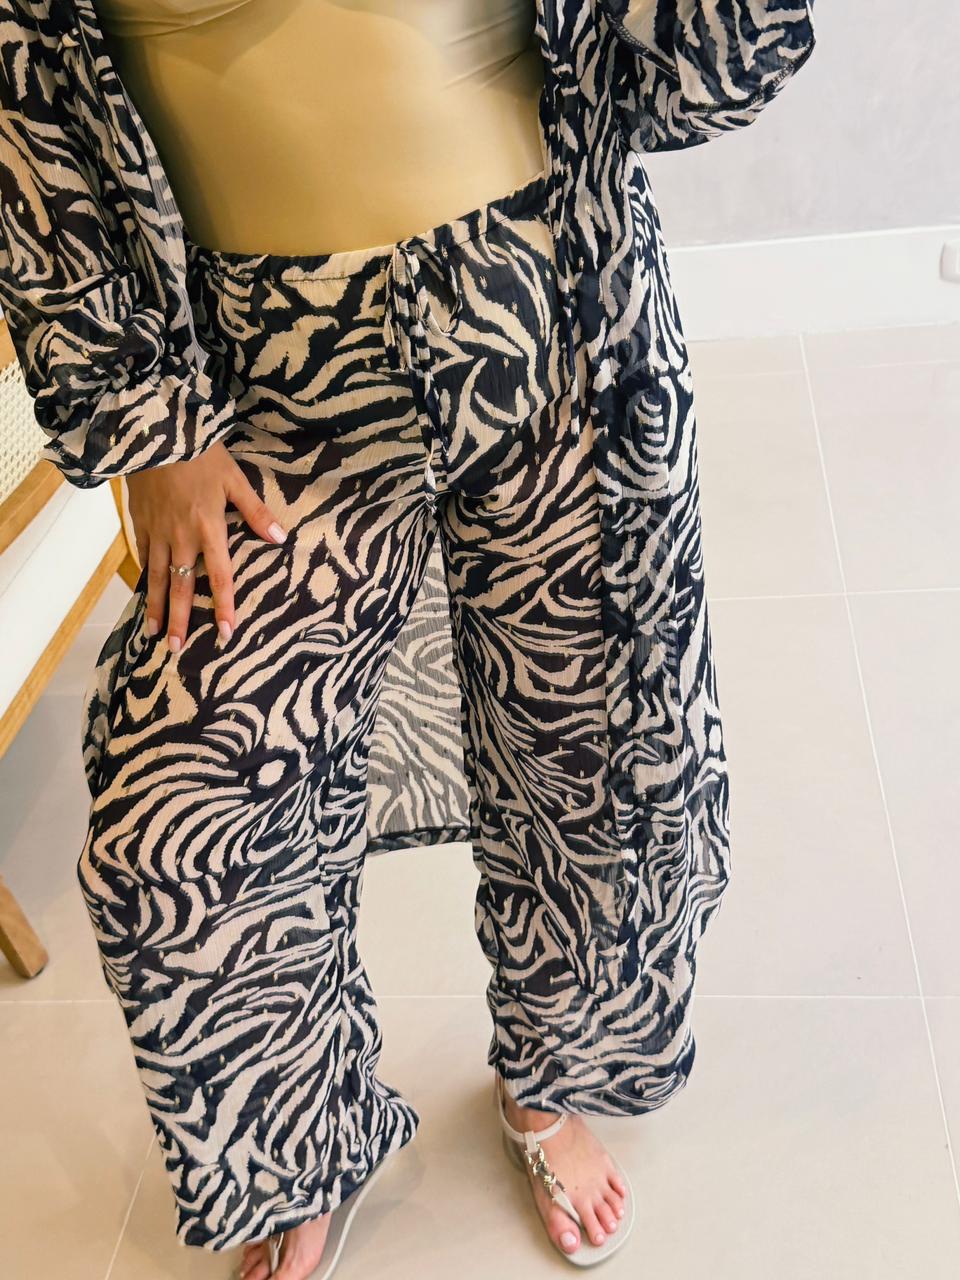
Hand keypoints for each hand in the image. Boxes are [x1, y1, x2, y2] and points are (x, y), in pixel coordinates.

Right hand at [126, 442, 286, 651]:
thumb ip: (256, 513)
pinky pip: (142, 556)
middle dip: (180, 619)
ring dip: (155, 607)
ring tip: (154, 634)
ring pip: (156, 577)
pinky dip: (144, 577)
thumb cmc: (199, 453)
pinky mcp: (139, 521)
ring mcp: (157, 531)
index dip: (223, 606)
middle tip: (176, 649)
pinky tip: (144, 593)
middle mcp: (181, 537)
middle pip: (181, 586)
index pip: (220, 576)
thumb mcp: (234, 479)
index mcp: (209, 528)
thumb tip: (282, 539)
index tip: (225, 633)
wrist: (155, 431)